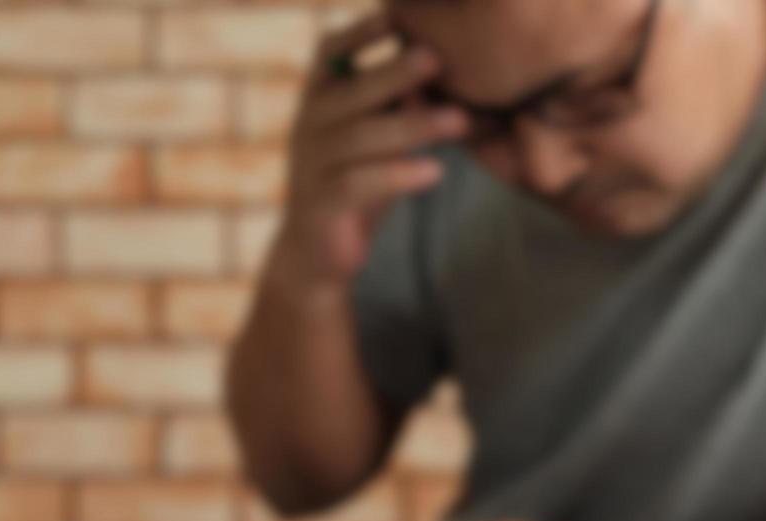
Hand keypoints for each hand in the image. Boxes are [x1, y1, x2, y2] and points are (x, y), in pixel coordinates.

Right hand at [272, 13, 467, 287]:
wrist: (316, 252)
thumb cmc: (356, 180)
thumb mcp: (375, 134)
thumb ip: (399, 102)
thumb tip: (455, 61)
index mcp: (318, 96)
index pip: (331, 50)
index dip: (363, 31)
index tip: (400, 15)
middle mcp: (307, 123)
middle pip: (350, 92)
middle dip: (394, 73)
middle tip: (436, 59)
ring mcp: (309, 164)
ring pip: (359, 138)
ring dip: (411, 126)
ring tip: (458, 121)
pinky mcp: (320, 204)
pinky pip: (358, 184)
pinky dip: (398, 176)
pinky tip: (435, 172)